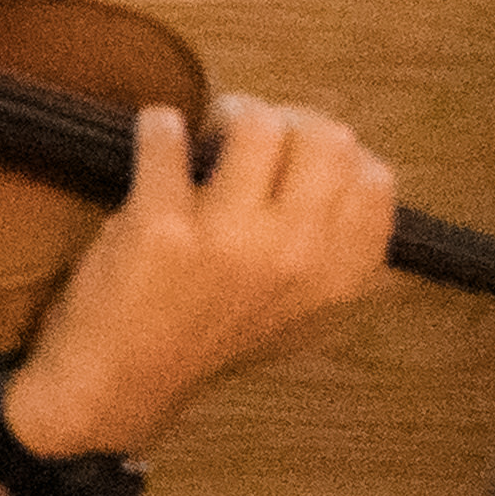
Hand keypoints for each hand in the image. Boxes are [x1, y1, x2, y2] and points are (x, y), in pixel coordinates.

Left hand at [0, 97, 397, 459]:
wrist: (121, 384)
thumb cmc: (208, 341)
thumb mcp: (304, 318)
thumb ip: (345, 258)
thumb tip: (365, 176)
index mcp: (337, 278)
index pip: (373, 177)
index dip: (334, 151)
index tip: (300, 150)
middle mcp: (293, 257)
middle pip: (326, 137)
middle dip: (289, 119)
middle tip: (252, 130)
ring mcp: (228, 241)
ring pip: (258, 125)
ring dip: (229, 111)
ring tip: (209, 129)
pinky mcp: (161, 226)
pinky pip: (168, 138)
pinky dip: (158, 126)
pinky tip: (157, 136)